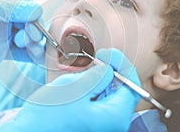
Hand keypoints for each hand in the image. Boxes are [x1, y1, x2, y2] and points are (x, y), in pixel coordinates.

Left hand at [0, 0, 43, 72]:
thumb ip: (7, 10)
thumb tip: (35, 9)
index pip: (24, 5)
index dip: (32, 14)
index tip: (33, 23)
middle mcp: (5, 17)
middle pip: (29, 22)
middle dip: (34, 31)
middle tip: (30, 39)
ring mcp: (4, 35)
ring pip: (28, 39)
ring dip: (36, 45)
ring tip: (33, 50)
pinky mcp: (2, 51)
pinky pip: (22, 54)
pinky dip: (33, 57)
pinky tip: (41, 60)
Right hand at [0, 48, 140, 131]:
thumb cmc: (48, 117)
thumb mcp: (74, 89)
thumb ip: (97, 77)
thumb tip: (109, 70)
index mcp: (114, 117)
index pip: (132, 86)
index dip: (122, 65)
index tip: (107, 55)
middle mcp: (112, 123)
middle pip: (121, 90)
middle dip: (110, 71)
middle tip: (97, 59)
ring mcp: (101, 124)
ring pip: (108, 95)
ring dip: (99, 79)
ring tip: (85, 71)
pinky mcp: (90, 122)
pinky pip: (97, 101)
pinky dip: (91, 88)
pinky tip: (79, 84)